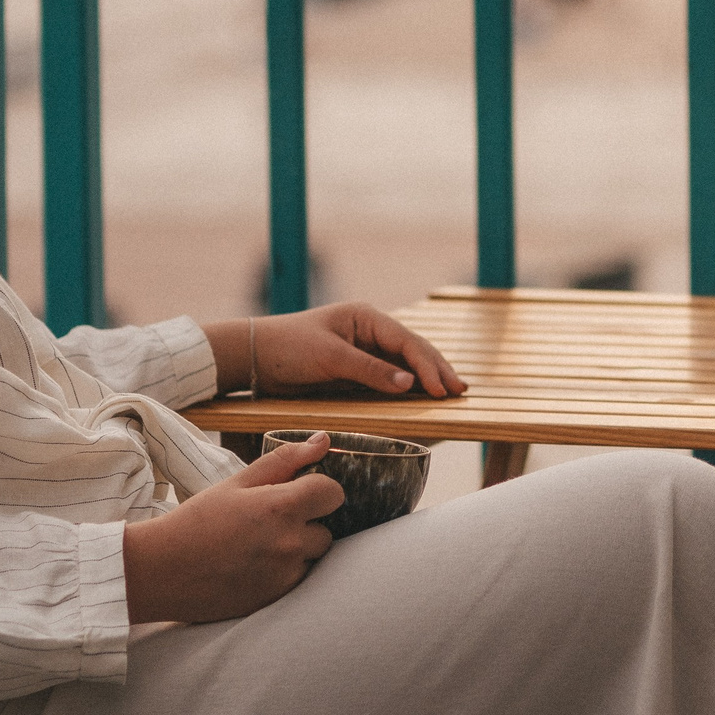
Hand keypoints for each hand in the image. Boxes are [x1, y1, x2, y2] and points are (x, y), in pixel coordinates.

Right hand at [121, 433, 341, 623]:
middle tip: (270, 522)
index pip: (332, 493)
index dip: (318, 490)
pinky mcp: (275, 599)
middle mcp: (289, 543)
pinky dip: (284, 572)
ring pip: (313, 557)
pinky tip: (254, 566)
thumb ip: (285, 460)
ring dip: (298, 550)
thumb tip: (323, 440)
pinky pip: (298, 580)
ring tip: (260, 546)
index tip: (299, 493)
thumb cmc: (197, 521)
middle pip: (326, 529)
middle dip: (307, 522)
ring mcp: (284, 575)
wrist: (161, 571)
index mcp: (281, 507)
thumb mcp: (237, 483)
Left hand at [203, 302, 467, 398]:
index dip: (428, 365)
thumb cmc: (288, 349)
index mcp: (366, 317)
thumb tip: (410, 383)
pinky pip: (389, 378)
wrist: (253, 358)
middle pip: (413, 350)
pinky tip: (422, 397)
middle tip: (460, 391)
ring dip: (428, 378)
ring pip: (404, 364)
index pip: (406, 341)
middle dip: (437, 369)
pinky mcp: (355, 370)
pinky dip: (408, 388)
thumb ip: (369, 369)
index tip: (443, 388)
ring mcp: (364, 351)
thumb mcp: (329, 357)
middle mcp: (370, 331)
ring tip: (452, 393)